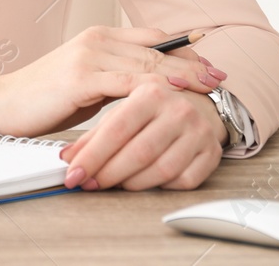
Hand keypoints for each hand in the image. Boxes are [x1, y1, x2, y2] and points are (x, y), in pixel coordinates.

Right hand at [0, 25, 225, 138]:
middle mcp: (97, 39)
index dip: (184, 50)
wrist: (4, 104)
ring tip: (208, 88)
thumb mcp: (86, 83)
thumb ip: (115, 78)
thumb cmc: (44, 99)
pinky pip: (127, 82)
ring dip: (181, 76)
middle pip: (156, 49)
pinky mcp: (81, 77)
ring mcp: (89, 56)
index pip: (152, 37)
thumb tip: (149, 88)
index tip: (209, 63)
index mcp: (99, 37)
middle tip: (220, 76)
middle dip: (192, 64)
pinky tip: (174, 96)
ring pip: (147, 63)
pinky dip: (155, 88)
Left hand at [58, 78, 225, 190]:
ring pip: (161, 171)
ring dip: (132, 183)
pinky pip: (183, 181)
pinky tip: (146, 181)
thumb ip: (94, 134)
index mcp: (151, 91)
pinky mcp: (212, 153)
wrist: (198, 104)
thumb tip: (66, 158)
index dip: (92, 155)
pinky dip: (161, 186)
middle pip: (138, 152)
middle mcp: (178, 109)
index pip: (117, 129)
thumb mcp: (121, 111)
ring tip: (115, 183)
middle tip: (89, 184)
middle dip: (108, 173)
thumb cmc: (152, 110)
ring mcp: (198, 131)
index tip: (74, 173)